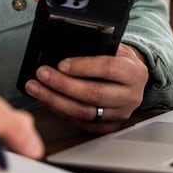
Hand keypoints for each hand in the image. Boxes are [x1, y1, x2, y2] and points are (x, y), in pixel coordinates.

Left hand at [22, 44, 149, 131]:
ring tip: (37, 89)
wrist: (135, 80)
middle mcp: (130, 96)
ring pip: (84, 112)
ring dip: (56, 101)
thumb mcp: (117, 48)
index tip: (61, 64)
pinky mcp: (109, 126)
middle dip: (62, 84)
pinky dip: (62, 113)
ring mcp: (120, 114)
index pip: (108, 68)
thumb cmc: (121, 61)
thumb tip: (66, 46)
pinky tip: (48, 101)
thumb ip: (99, 47)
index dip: (83, 66)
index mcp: (134, 72)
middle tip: (42, 75)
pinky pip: (82, 123)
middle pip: (93, 93)